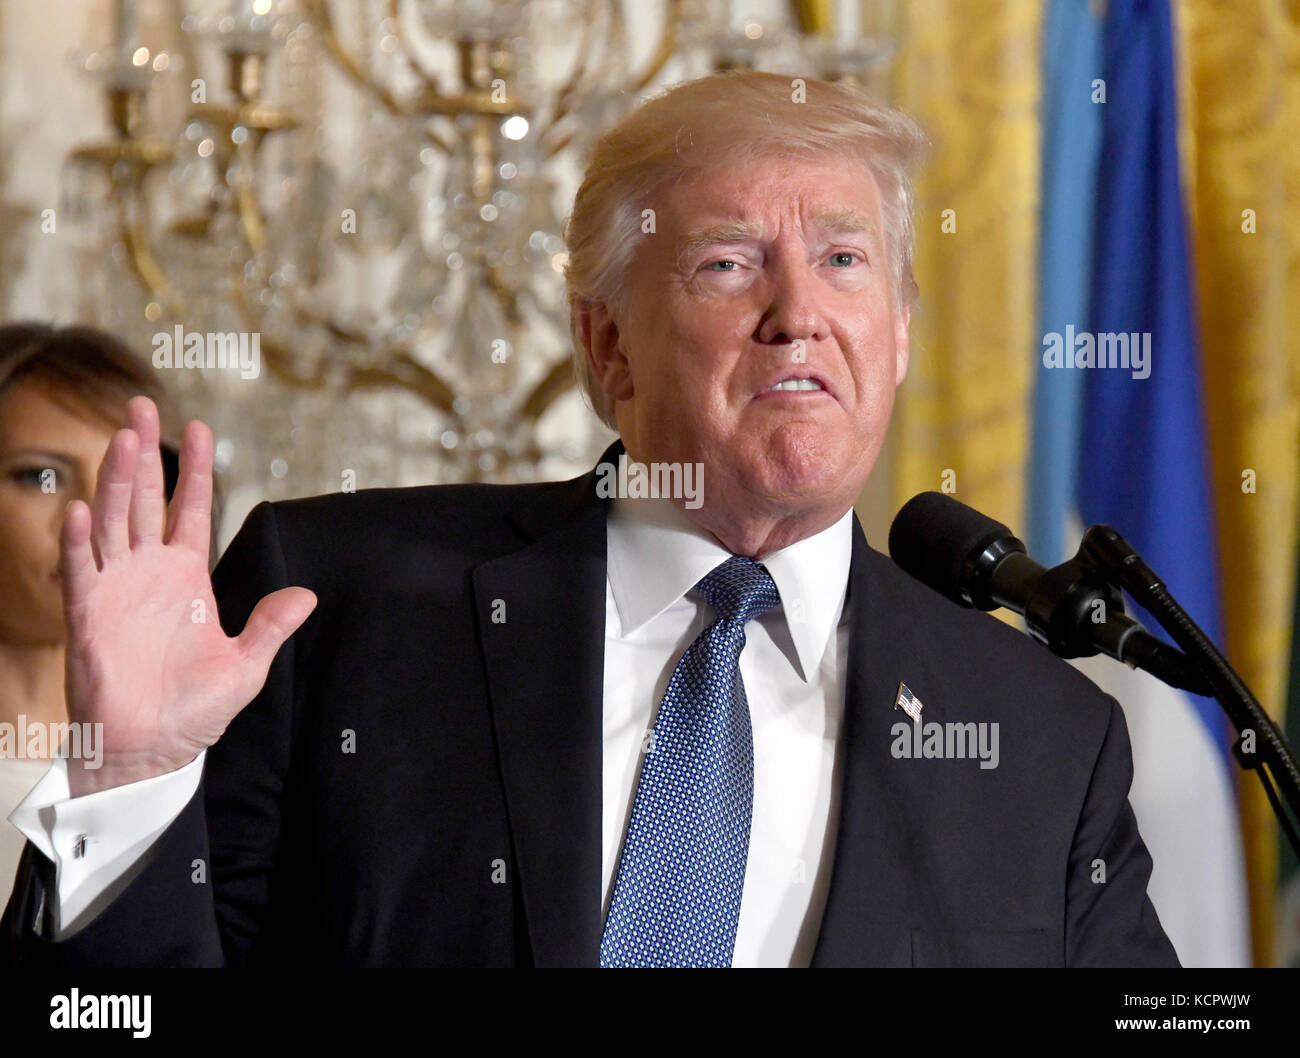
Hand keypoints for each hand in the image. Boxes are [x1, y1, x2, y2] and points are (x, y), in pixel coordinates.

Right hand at [61, 396, 316, 796]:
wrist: (150, 751)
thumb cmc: (192, 710)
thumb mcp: (245, 664)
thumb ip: (271, 625)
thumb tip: (309, 594)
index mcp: (187, 578)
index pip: (190, 510)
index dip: (195, 470)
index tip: (199, 427)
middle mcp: (148, 573)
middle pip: (144, 499)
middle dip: (144, 453)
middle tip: (141, 405)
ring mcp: (116, 589)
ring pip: (113, 521)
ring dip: (115, 480)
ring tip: (123, 438)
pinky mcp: (89, 615)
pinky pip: (82, 570)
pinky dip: (81, 540)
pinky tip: (84, 508)